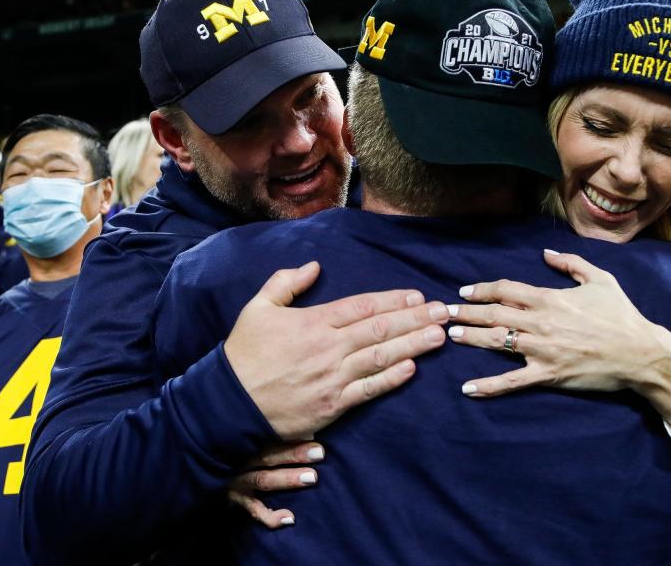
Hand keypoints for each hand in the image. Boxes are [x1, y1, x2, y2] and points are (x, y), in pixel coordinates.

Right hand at [225, 262, 447, 439]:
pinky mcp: (332, 405)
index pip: (362, 306)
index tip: (417, 296)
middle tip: (444, 312)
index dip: (393, 300)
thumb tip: (314, 266)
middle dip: (416, 319)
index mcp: (313, 321)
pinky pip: (368, 390)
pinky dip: (391, 379)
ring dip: (414, 345)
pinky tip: (412, 368)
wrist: (226, 403)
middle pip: (380, 329)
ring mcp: (333, 378)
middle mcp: (328, 347)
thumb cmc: (243, 354)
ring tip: (440, 336)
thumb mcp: (257, 308)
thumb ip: (285, 283)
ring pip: (381, 357)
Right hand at [228, 441, 325, 528]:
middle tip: (320, 453)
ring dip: (287, 478)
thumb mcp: (275, 445)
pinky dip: (272, 517)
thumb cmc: (267, 460)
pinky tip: (290, 518)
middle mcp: (244, 461)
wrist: (232, 485)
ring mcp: (239, 482)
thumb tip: (319, 426)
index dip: (296, 436)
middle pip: (268, 455)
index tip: (318, 440)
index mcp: (254, 443)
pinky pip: (255, 512)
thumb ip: (294, 437)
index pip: (273, 435)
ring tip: (312, 478)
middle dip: (294, 454)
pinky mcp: (238, 503)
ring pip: (262, 479)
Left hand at [448, 250, 658, 394]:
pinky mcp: (547, 375)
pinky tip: (468, 388)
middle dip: (466, 311)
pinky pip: (512, 382)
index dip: (482, 289)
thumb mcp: (600, 280)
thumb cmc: (622, 315)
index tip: (465, 291)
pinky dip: (488, 386)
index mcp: (550, 298)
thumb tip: (546, 253)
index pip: (506, 289)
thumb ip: (571, 264)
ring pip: (497, 342)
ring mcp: (542, 350)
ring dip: (470, 338)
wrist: (641, 353)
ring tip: (451, 335)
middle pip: (494, 314)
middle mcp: (541, 322)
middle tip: (445, 312)